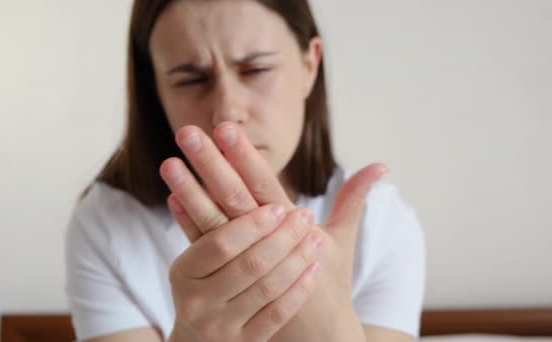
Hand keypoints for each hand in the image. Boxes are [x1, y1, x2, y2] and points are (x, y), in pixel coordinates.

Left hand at [160, 122, 386, 340]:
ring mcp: (244, 263)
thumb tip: (382, 165)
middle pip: (235, 199)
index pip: (265, 185)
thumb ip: (354, 197)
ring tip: (169, 162)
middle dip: (212, 164)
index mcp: (294, 227)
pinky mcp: (228, 280)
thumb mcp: (342, 238)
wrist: (315, 334)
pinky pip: (205, 251)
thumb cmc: (329, 281)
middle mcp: (267, 243)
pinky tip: (171, 199)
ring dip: (191, 191)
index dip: (245, 157)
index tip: (226, 128)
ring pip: (214, 223)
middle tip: (189, 132)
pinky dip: (189, 225)